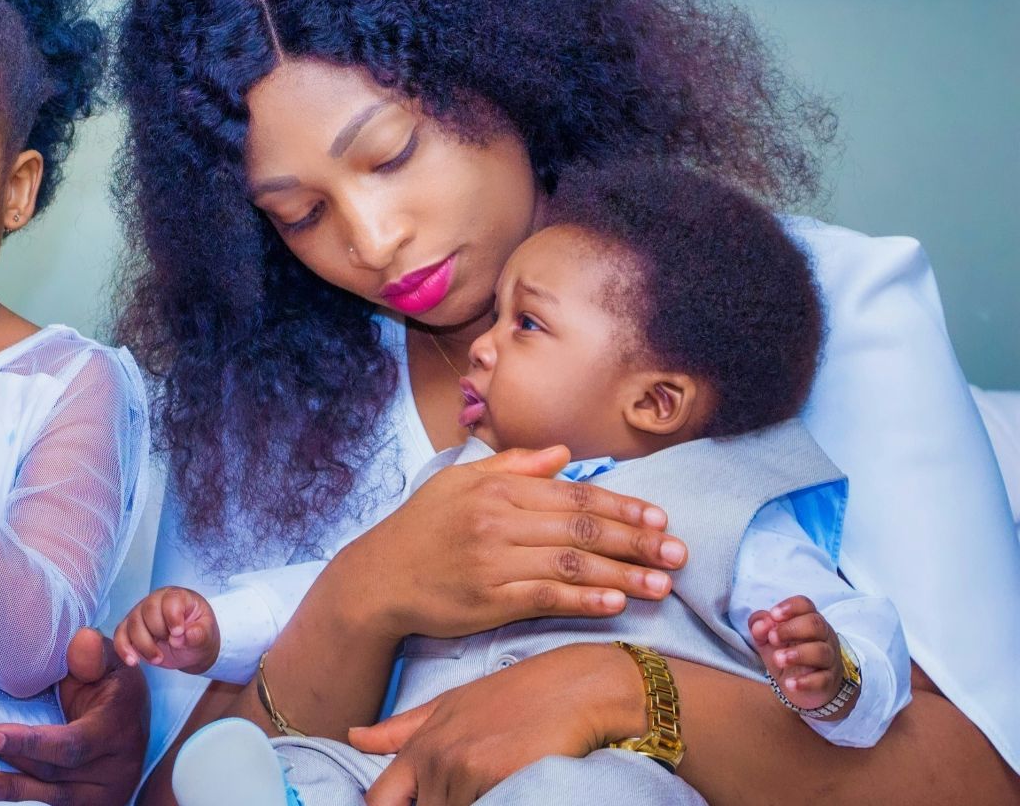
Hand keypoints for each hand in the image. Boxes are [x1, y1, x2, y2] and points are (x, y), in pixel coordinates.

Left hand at [0, 628, 148, 804]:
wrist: (134, 721)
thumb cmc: (113, 686)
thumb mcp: (111, 662)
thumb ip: (93, 654)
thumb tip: (81, 640)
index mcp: (117, 728)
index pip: (69, 744)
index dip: (28, 743)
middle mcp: (116, 768)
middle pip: (53, 772)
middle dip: (8, 755)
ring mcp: (106, 794)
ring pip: (51, 795)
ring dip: (9, 785)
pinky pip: (55, 805)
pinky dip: (24, 798)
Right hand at [114, 586, 217, 672]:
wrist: (190, 645)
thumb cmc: (199, 633)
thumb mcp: (207, 634)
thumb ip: (200, 634)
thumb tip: (185, 636)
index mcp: (177, 596)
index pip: (169, 600)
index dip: (172, 618)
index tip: (179, 634)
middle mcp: (155, 601)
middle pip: (147, 611)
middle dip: (158, 632)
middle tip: (173, 645)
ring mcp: (140, 614)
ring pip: (132, 624)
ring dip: (144, 645)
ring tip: (159, 659)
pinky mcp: (130, 629)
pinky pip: (120, 635)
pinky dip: (124, 649)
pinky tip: (133, 661)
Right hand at [345, 446, 685, 639]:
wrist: (379, 578)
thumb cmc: (421, 528)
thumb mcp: (459, 481)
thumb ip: (513, 466)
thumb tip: (562, 453)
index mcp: (496, 488)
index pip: (573, 495)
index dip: (621, 507)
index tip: (658, 518)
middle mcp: (497, 521)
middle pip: (581, 529)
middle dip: (636, 541)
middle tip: (678, 552)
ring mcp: (493, 561)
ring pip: (572, 565)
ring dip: (624, 575)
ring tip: (662, 584)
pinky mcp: (488, 600)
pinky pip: (546, 598)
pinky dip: (585, 600)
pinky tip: (617, 603)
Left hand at [352, 643, 640, 805]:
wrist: (580, 686)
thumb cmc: (521, 696)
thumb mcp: (454, 705)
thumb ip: (403, 729)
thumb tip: (354, 738)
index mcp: (421, 745)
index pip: (380, 800)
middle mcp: (434, 758)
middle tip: (470, 791)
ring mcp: (460, 769)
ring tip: (495, 785)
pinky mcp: (491, 777)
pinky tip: (509, 790)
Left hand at [750, 595, 845, 713]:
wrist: (805, 687)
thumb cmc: (787, 654)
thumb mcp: (768, 639)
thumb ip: (760, 627)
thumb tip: (760, 624)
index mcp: (808, 621)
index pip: (805, 605)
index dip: (790, 607)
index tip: (773, 615)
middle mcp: (823, 637)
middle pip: (816, 624)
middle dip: (791, 629)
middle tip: (772, 638)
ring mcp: (829, 659)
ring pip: (821, 651)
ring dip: (797, 654)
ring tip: (777, 659)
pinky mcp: (829, 681)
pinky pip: (822, 679)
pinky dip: (806, 681)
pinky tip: (790, 683)